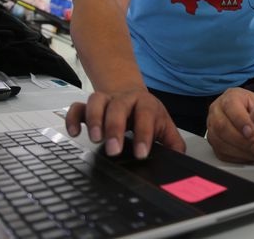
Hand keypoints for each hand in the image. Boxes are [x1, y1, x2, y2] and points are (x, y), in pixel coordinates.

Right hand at [65, 87, 185, 158]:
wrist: (131, 92)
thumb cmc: (148, 114)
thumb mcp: (164, 125)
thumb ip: (173, 143)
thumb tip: (180, 160)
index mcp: (146, 104)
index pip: (146, 115)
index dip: (143, 134)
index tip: (141, 153)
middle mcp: (125, 99)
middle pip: (119, 107)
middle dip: (116, 128)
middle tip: (114, 150)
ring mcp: (106, 100)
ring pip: (96, 102)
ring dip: (94, 119)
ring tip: (95, 139)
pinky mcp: (89, 106)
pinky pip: (77, 107)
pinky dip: (73, 118)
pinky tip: (74, 133)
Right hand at [207, 88, 253, 162]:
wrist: (252, 115)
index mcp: (231, 96)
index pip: (231, 107)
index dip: (241, 121)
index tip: (252, 132)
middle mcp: (217, 109)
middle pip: (222, 126)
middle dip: (241, 139)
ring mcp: (212, 125)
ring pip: (219, 141)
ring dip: (239, 150)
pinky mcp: (213, 141)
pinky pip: (221, 152)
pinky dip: (236, 157)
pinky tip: (249, 155)